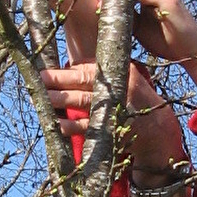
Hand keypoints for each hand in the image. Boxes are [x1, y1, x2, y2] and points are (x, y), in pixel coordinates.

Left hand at [42, 63, 184, 172]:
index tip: (46, 72)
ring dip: (60, 100)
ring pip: (83, 101)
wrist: (158, 129)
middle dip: (58, 81)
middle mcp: (121, 88)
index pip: (89, 70)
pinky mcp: (115, 129)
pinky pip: (88, 126)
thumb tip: (69, 67)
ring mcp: (118, 109)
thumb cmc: (135, 100)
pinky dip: (70, 125)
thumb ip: (104, 74)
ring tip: (42, 99)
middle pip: (83, 82)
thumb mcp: (127, 79)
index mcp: (123, 72)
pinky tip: (56, 123)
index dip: (65, 71)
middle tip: (38, 80)